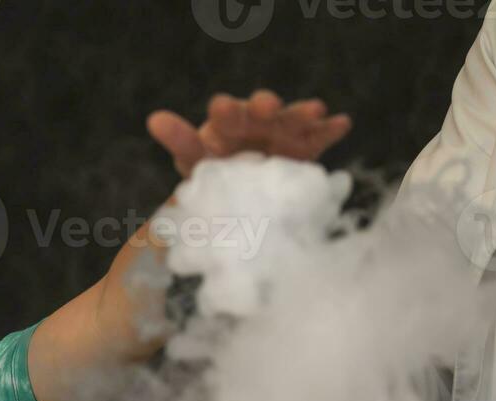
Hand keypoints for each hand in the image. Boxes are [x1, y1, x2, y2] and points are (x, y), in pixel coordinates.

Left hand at [147, 89, 352, 178]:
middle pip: (263, 110)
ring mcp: (283, 133)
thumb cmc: (213, 174)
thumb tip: (153, 118)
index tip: (220, 107)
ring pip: (293, 119)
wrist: (240, 200)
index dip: (225, 110)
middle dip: (265, 106)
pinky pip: (319, 138)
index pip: (227, 113)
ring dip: (303, 113)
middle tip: (266, 106)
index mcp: (228, 124)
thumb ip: (180, 140)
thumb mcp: (195, 160)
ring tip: (316, 110)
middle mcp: (257, 122)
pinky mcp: (305, 149)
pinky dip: (330, 129)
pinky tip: (342, 123)